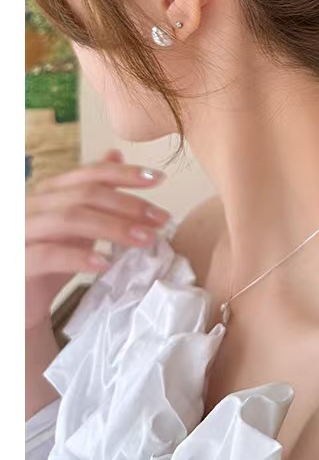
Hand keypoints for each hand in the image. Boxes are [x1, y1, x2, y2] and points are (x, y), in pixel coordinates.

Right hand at [25, 149, 169, 331]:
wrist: (20, 305)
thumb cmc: (49, 264)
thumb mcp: (75, 224)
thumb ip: (93, 191)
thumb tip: (116, 154)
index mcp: (49, 192)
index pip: (90, 173)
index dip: (126, 173)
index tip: (159, 179)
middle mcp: (32, 205)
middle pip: (85, 194)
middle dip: (128, 204)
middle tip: (161, 218)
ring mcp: (20, 232)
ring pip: (70, 219)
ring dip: (113, 227)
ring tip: (144, 239)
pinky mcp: (16, 262)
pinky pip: (48, 254)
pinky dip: (79, 256)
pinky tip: (105, 263)